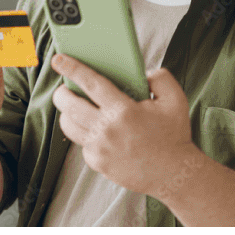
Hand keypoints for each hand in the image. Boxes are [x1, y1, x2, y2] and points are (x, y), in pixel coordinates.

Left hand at [50, 54, 198, 198]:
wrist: (175, 175)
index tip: (58, 59)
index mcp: (124, 110)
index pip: (90, 83)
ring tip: (73, 108)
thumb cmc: (174, 135)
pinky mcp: (97, 162)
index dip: (72, 68)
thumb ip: (161, 79)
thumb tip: (144, 72)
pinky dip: (84, 135)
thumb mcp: (176, 101)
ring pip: (68, 124)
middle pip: (69, 104)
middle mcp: (108, 129)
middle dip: (61, 93)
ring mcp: (100, 147)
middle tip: (63, 89)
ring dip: (67, 113)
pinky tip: (94, 131)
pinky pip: (81, 143)